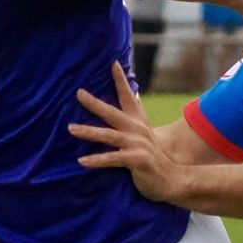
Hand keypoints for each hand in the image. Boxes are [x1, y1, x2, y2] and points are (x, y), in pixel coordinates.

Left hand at [70, 62, 184, 204]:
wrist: (171, 179)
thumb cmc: (151, 158)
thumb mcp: (143, 136)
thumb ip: (133, 119)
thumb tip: (132, 98)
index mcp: (138, 122)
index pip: (129, 96)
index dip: (121, 80)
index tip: (113, 63)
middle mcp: (137, 129)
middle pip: (113, 112)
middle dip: (95, 102)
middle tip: (78, 93)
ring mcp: (137, 144)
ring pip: (109, 135)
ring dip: (89, 131)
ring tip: (71, 128)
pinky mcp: (136, 160)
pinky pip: (113, 159)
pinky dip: (97, 160)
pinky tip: (82, 161)